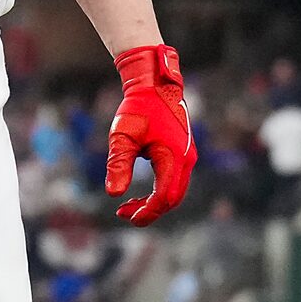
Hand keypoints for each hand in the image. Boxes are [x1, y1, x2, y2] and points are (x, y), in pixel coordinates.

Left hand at [106, 44, 196, 226]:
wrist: (154, 85)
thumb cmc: (137, 108)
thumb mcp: (122, 136)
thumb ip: (118, 164)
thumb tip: (113, 194)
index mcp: (174, 157)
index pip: (165, 197)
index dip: (147, 212)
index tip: (125, 216)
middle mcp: (187, 159)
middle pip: (173, 199)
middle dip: (149, 210)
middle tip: (122, 213)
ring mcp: (187, 157)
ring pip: (174, 191)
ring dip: (153, 202)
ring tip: (127, 206)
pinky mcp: (183, 154)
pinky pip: (174, 181)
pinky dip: (158, 191)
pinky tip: (139, 194)